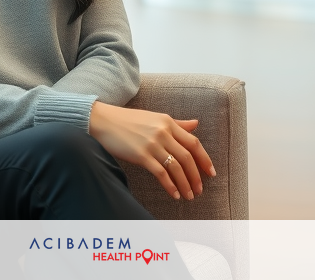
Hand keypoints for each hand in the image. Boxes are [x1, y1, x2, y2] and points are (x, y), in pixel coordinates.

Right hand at [88, 102, 215, 200]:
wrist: (104, 121)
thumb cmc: (129, 120)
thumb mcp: (155, 117)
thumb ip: (177, 123)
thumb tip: (196, 124)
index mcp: (168, 122)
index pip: (193, 142)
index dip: (204, 159)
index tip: (211, 172)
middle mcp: (163, 132)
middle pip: (187, 157)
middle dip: (196, 176)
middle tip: (200, 189)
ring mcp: (152, 144)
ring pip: (176, 167)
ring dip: (185, 184)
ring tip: (189, 195)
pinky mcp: (141, 155)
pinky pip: (161, 173)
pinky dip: (170, 185)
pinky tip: (174, 194)